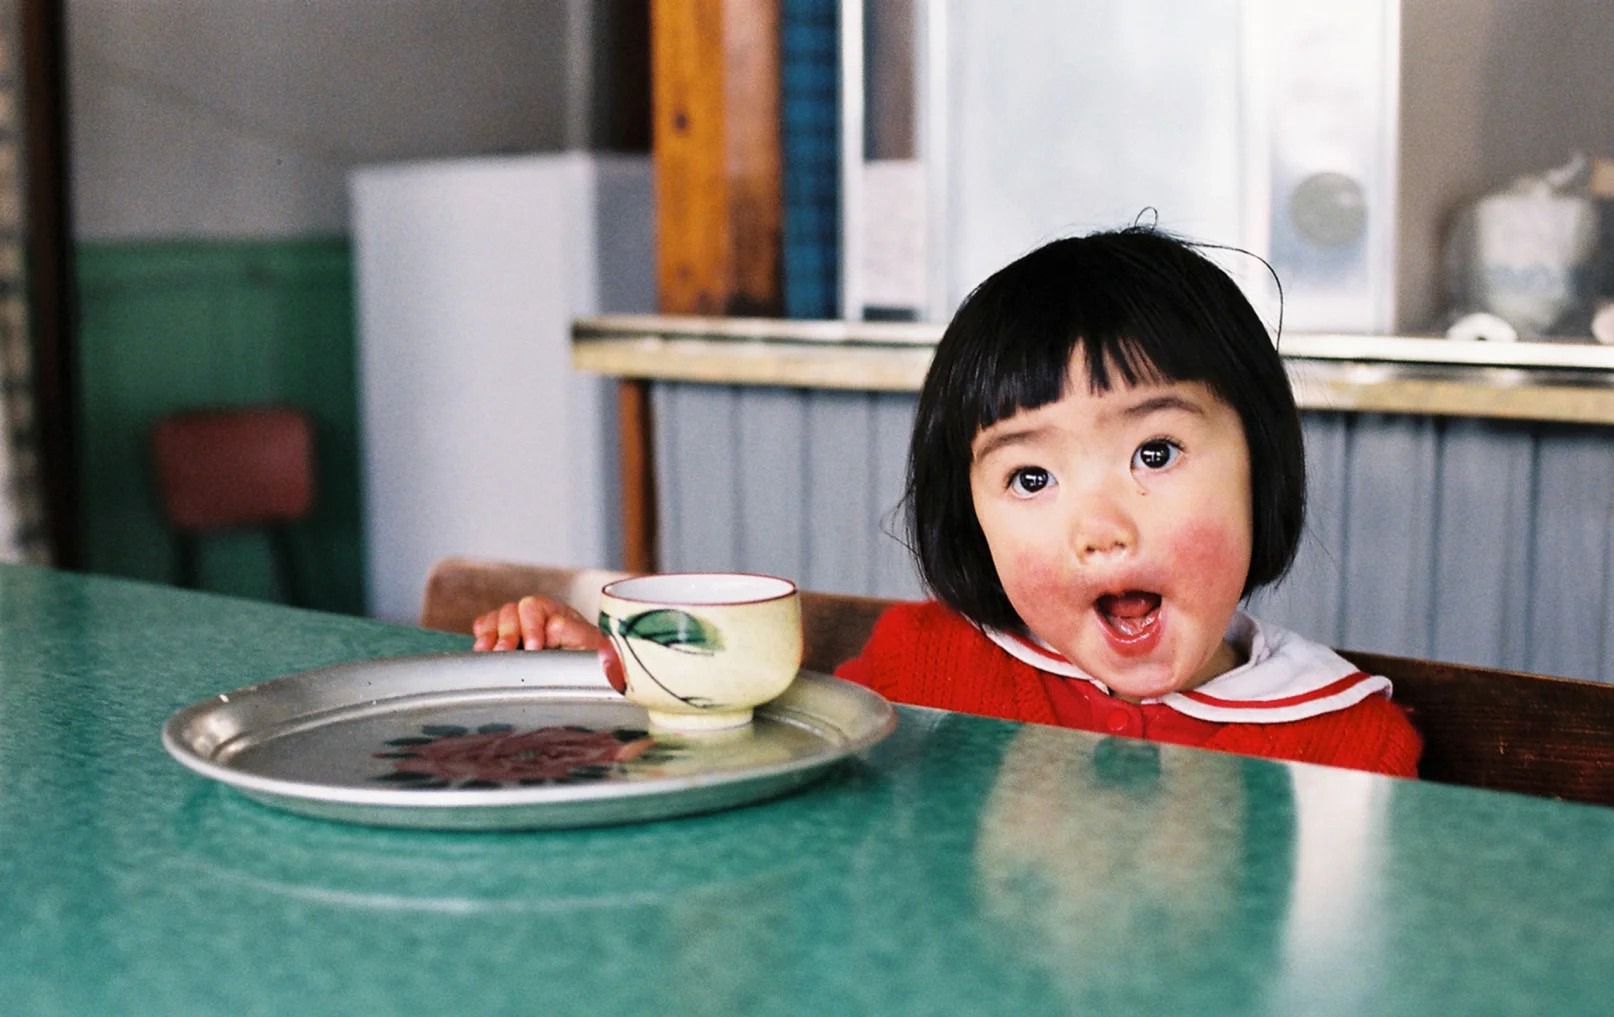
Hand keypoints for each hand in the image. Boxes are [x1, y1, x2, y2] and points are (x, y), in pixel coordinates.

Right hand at [470, 596, 604, 651]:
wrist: (586, 672)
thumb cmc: (588, 658)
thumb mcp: (590, 645)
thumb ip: (574, 633)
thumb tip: (551, 627)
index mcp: (556, 612)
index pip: (536, 608)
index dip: (531, 628)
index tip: (534, 648)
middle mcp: (535, 615)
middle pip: (512, 610)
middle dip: (508, 632)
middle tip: (506, 651)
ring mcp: (517, 624)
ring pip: (497, 617)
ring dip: (491, 634)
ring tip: (491, 653)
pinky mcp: (502, 636)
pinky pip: (485, 626)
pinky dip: (482, 636)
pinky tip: (483, 650)